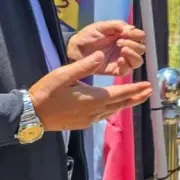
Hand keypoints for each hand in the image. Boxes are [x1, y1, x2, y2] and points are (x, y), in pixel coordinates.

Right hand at [29, 53, 152, 131]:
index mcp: (93, 98)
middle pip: (121, 104)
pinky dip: (113, 108)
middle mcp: (94, 111)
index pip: (120, 94)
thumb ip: (84, 66)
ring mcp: (88, 119)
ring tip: (136, 97)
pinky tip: (114, 105)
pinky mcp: (82, 124)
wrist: (30, 115)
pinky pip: (103, 116)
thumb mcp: (64, 74)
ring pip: (113, 111)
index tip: (149, 86)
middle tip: (149, 92)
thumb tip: (101, 55)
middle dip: (136, 97)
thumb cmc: (46, 92)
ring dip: (126, 104)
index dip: (136, 90)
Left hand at [68, 20, 145, 76]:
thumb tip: (131, 28)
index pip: (140, 36)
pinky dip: (126, 65)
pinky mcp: (116, 70)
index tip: (124, 33)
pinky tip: (119, 60)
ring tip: (121, 50)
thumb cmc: (86, 37)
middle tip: (119, 42)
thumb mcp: (101, 26)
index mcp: (124, 37)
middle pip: (141, 48)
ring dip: (133, 54)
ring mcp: (121, 60)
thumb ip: (116, 25)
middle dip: (133, 44)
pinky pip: (128, 70)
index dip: (135, 35)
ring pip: (138, 60)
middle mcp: (125, 48)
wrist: (74, 50)